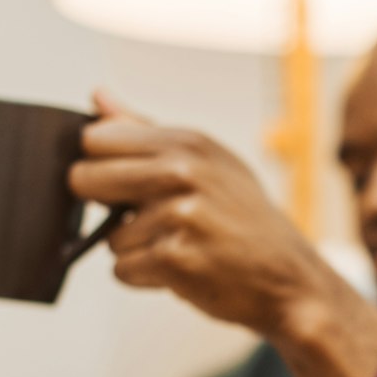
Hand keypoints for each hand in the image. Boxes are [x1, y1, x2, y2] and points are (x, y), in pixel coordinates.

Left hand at [69, 91, 319, 336]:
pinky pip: (123, 269)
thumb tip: (97, 98)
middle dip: (103, 205)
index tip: (125, 184)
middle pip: (86, 179)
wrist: (290, 279)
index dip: (101, 166)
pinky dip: (145, 277)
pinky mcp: (174, 259)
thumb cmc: (245, 222)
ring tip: (183, 247)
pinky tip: (183, 270)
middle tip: (145, 218)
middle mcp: (182, 171)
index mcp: (188, 142)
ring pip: (109, 236)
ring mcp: (178, 215)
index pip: (96, 138)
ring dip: (137, 249)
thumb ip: (145, 131)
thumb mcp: (208, 163)